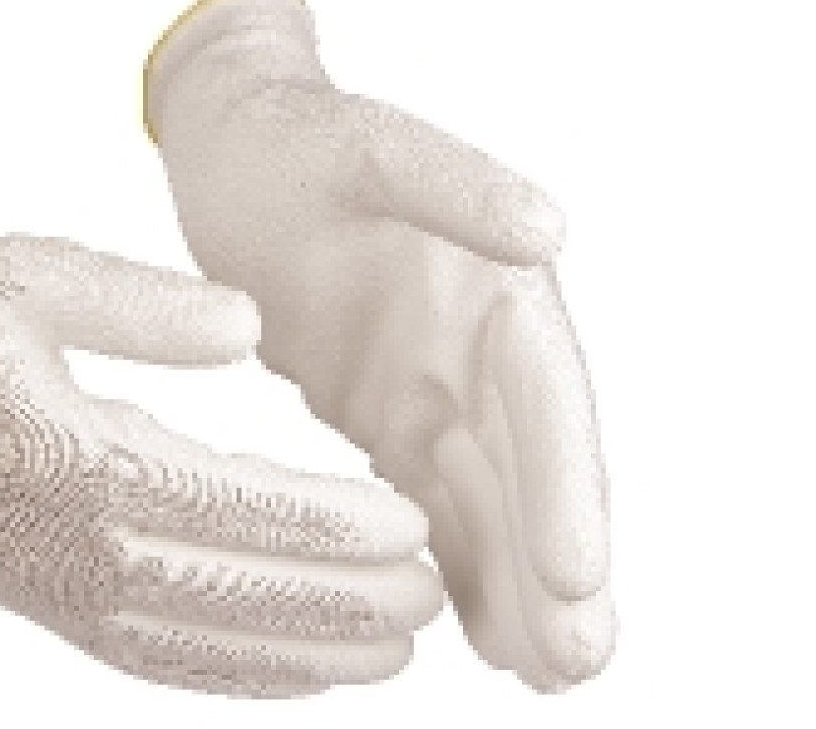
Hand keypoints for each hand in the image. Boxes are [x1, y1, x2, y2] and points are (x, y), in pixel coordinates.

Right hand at [0, 234, 442, 696]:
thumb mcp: (23, 275)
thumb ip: (141, 305)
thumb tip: (249, 329)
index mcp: (71, 459)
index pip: (231, 510)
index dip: (330, 526)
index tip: (413, 524)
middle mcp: (68, 548)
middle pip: (234, 594)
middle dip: (346, 604)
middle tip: (438, 596)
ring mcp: (55, 592)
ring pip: (206, 644)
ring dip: (309, 655)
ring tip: (399, 650)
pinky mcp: (48, 607)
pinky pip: (156, 659)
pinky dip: (237, 674)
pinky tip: (297, 673)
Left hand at [145, 0, 613, 690]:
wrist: (239, 151)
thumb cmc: (297, 142)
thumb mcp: (368, 145)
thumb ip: (453, 182)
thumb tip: (549, 230)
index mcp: (495, 282)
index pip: (544, 393)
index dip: (564, 485)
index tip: (573, 576)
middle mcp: (480, 345)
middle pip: (532, 467)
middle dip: (557, 567)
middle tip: (576, 666)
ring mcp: (437, 385)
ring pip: (489, 500)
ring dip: (518, 584)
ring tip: (545, 674)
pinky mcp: (390, 412)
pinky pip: (431, 499)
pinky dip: (457, 562)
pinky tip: (474, 629)